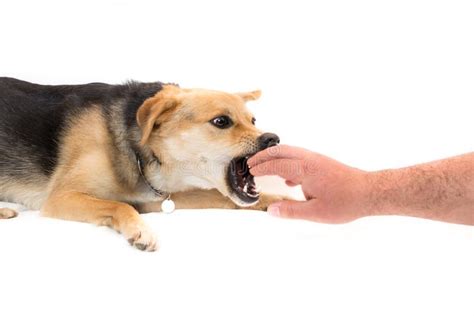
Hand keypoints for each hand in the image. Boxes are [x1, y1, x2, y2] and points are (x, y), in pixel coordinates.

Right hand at [248, 145, 369, 222]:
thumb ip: (291, 211)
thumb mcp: (316, 212)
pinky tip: (288, 178)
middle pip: (281, 151)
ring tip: (264, 167)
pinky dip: (287, 161)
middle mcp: (309, 159)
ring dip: (275, 157)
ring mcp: (316, 159)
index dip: (261, 168)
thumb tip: (271, 210)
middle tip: (251, 163)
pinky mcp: (322, 163)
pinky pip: (299, 157)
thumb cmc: (345, 202)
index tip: (250, 172)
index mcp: (304, 169)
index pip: (276, 165)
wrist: (370, 191)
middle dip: (264, 156)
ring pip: (290, 152)